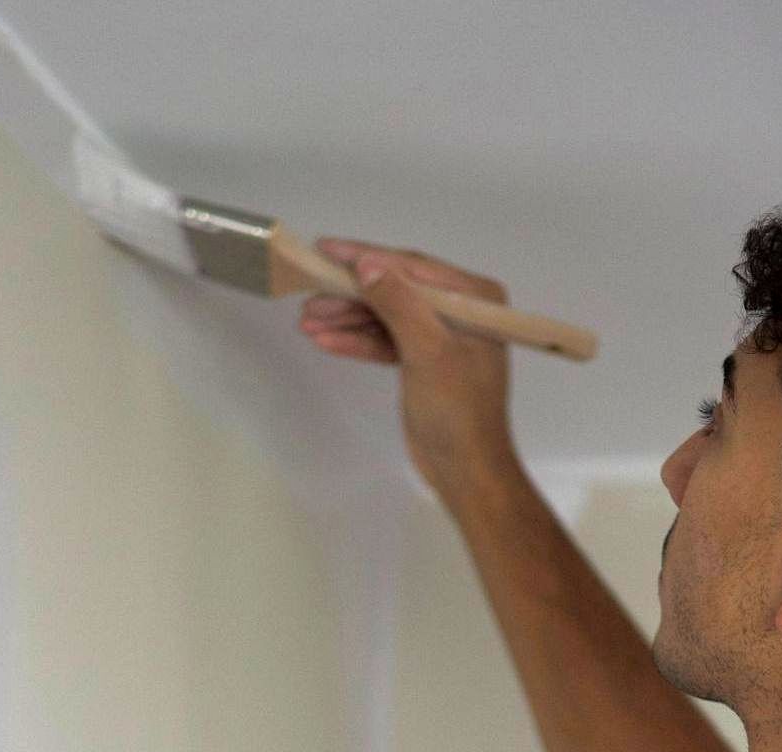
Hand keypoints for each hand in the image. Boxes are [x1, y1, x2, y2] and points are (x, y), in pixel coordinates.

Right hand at [296, 238, 518, 505]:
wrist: (466, 472)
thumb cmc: (458, 413)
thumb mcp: (429, 352)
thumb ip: (399, 304)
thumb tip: (366, 264)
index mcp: (475, 299)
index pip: (412, 267)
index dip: (367, 257)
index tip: (326, 248)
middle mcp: (460, 311)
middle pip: (395, 290)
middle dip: (351, 294)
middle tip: (308, 294)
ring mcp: (440, 337)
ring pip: (386, 317)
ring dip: (347, 319)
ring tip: (307, 320)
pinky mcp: (423, 362)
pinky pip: (386, 343)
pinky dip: (358, 342)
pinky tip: (326, 340)